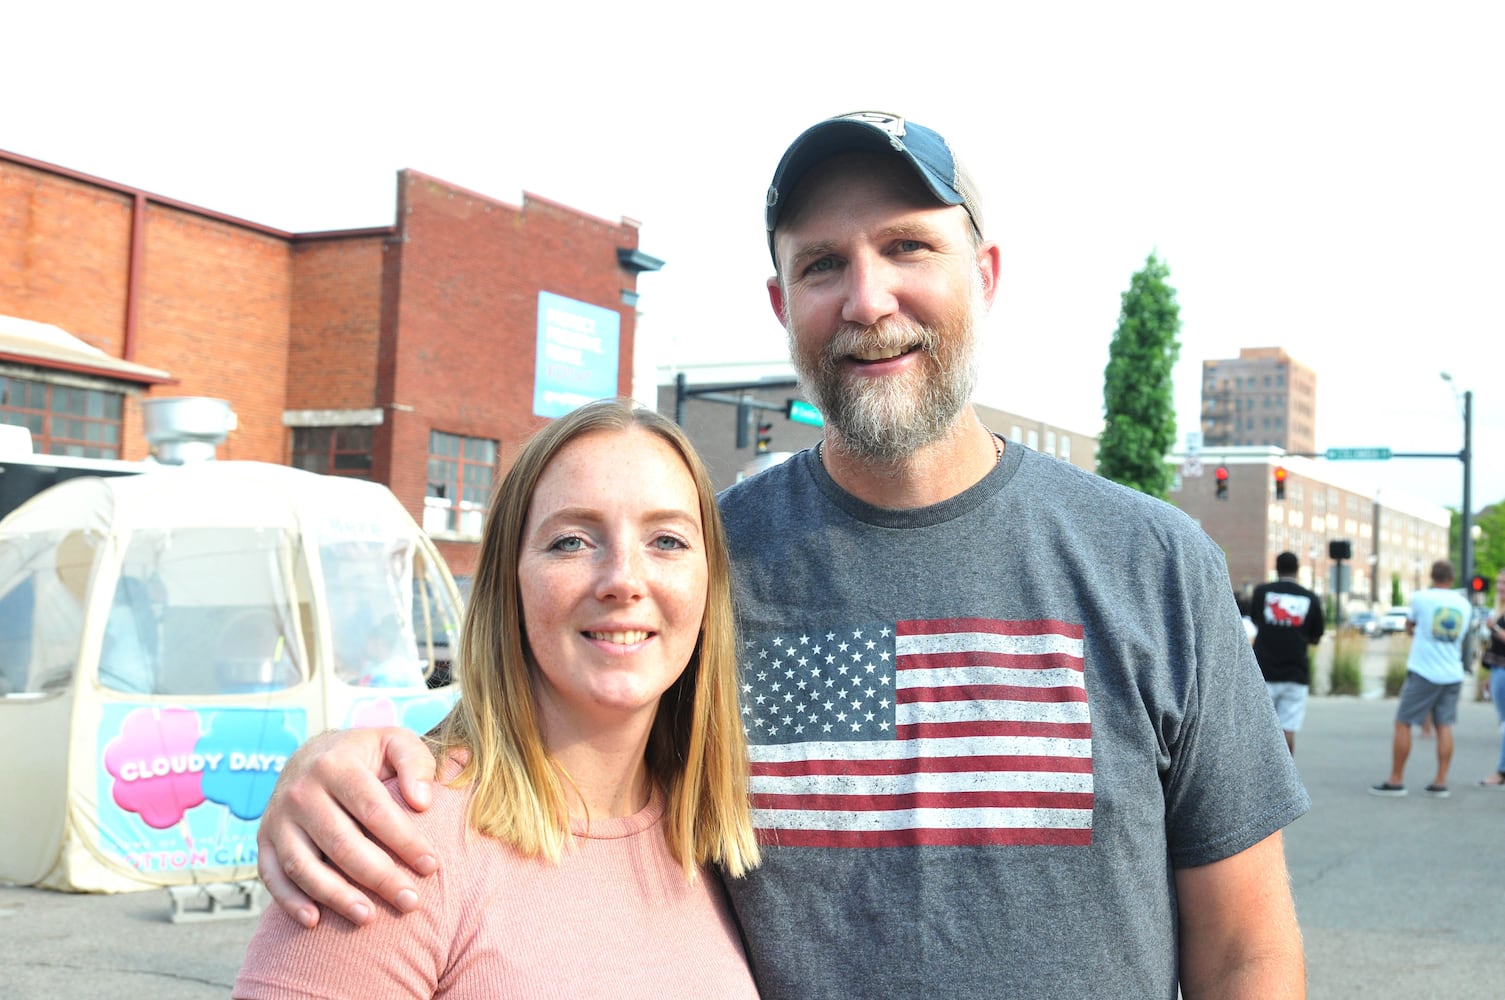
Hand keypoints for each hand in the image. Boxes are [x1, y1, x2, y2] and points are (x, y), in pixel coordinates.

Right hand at [257, 727, 437, 928]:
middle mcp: (301, 791)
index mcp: (336, 764)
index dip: (404, 840)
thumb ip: (415, 763)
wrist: (313, 755)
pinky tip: (315, 921)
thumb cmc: (366, 756)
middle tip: (410, 902)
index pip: (374, 810)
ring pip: (305, 865)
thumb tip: (422, 802)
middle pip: (342, 843)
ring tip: (369, 917)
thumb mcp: (395, 743)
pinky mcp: (264, 840)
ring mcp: (278, 817)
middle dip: (379, 876)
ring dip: (336, 896)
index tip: (431, 866)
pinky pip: (272, 876)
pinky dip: (290, 901)